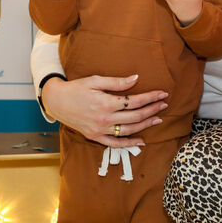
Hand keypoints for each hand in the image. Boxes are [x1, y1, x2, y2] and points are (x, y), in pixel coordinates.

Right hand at [41, 74, 167, 146]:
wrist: (56, 101)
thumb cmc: (76, 88)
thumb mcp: (96, 80)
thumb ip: (117, 82)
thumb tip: (136, 78)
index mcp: (106, 103)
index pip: (135, 101)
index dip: (150, 97)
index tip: (162, 94)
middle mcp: (105, 119)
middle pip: (135, 116)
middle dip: (152, 110)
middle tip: (164, 104)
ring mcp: (100, 130)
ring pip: (129, 130)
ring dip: (145, 125)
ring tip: (158, 119)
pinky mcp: (95, 137)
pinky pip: (115, 143)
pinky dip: (129, 143)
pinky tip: (141, 140)